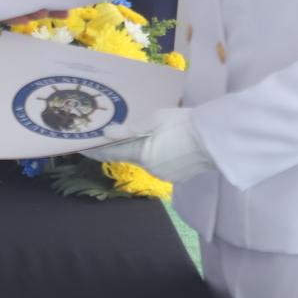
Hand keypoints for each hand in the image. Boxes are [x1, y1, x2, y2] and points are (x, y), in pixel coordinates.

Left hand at [80, 107, 212, 181]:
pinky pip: (163, 165)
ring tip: (156, 136)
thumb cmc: (184, 124)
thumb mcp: (155, 120)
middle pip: (132, 156)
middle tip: (121, 133)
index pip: (112, 154)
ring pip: (149, 160)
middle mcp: (151, 169)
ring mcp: (166, 175)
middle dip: (126, 146)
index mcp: (142, 154)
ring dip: (147, 150)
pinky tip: (170, 145)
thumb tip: (106, 134)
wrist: (215, 139)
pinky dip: (161, 156)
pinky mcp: (179, 177)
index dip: (96, 150)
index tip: (82, 148)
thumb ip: (129, 129)